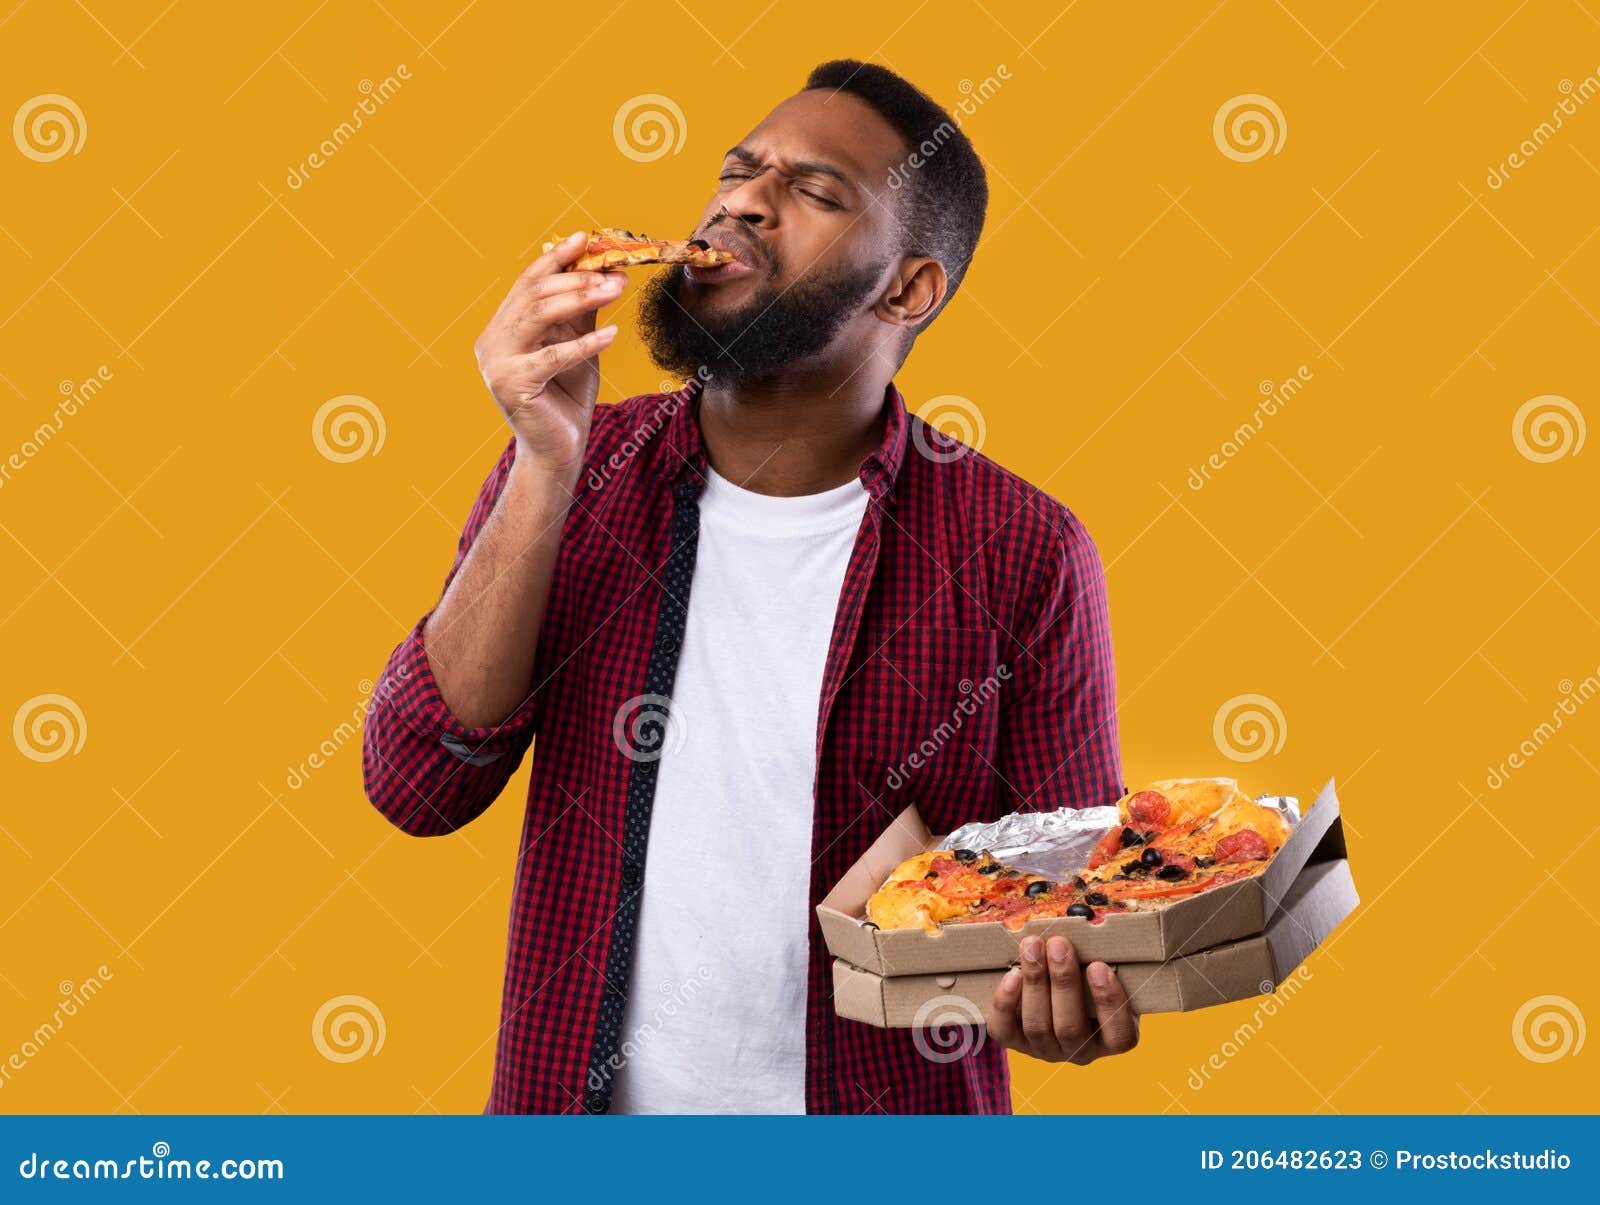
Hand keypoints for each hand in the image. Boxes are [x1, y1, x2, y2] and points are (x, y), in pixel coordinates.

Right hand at [473, 230, 625, 473]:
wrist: (559, 449)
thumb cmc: (567, 397)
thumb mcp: (577, 345)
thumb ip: (580, 312)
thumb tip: (603, 270)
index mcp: (502, 327)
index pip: (528, 282)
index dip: (556, 258)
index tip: (586, 237)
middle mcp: (492, 340)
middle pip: (535, 294)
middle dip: (578, 279)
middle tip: (616, 273)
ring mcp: (496, 362)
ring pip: (539, 316)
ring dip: (581, 298)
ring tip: (615, 291)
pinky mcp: (512, 384)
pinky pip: (552, 355)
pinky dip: (584, 343)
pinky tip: (613, 335)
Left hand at [988, 936, 1139, 1063]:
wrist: (1049, 996)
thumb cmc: (1084, 977)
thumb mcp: (1099, 972)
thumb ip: (1099, 958)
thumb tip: (1088, 921)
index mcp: (1110, 1038)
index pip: (1119, 1035)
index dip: (1110, 1003)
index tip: (1099, 966)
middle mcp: (1078, 1051)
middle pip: (1070, 1027)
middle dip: (1063, 981)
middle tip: (1058, 943)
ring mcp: (1045, 1050)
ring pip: (1038, 1026)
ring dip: (1035, 982)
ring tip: (1032, 945)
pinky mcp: (1015, 1043)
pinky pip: (1005, 1030)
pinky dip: (1005, 1003)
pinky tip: (1011, 974)